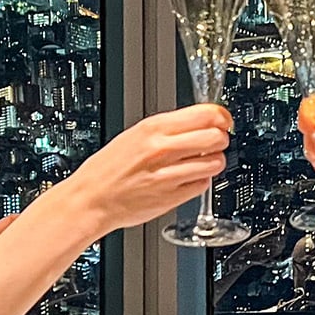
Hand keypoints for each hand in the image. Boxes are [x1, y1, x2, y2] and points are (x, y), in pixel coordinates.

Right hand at [58, 103, 232, 235]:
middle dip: (221, 139)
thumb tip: (203, 120)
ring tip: (203, 162)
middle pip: (216, 137)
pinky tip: (189, 178)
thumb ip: (168, 128)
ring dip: (214, 162)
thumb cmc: (109, 167)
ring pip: (215, 163)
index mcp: (153, 128)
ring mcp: (168, 175)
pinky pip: (203, 185)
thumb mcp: (135, 135)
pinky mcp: (172, 198)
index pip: (205, 114)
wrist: (90, 199)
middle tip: (215, 142)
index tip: (223, 121)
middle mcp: (162, 149)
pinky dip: (201, 181)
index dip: (221, 117)